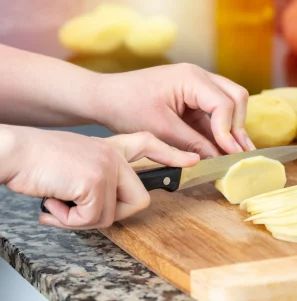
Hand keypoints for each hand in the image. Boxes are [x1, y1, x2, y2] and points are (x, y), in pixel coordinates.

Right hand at [1, 125, 198, 229]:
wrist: (14, 150)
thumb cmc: (39, 161)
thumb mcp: (78, 164)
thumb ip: (100, 179)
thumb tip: (109, 207)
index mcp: (112, 147)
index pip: (150, 145)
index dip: (172, 154)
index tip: (192, 161)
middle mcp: (115, 155)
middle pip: (139, 201)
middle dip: (110, 214)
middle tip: (79, 208)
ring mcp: (108, 166)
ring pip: (112, 215)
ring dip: (81, 219)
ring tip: (60, 203)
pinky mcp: (95, 179)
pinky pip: (93, 219)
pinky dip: (69, 220)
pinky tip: (54, 204)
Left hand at [91, 63, 255, 158]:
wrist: (106, 98)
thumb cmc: (127, 106)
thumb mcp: (161, 129)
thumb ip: (192, 144)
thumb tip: (218, 158)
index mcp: (191, 77)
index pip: (224, 103)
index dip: (229, 131)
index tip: (230, 154)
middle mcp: (199, 77)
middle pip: (235, 97)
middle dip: (238, 126)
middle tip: (240, 153)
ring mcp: (197, 87)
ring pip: (229, 104)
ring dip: (232, 129)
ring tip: (237, 154)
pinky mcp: (192, 99)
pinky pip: (214, 114)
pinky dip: (219, 131)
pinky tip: (224, 149)